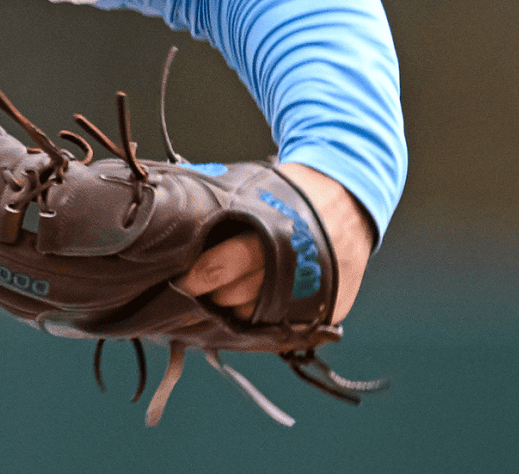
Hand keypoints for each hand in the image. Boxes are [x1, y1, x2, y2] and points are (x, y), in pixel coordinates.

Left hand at [174, 162, 372, 323]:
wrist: (350, 196)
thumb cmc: (290, 191)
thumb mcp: (254, 190)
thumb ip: (219, 208)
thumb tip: (168, 211)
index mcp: (272, 232)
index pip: (221, 266)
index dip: (195, 276)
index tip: (180, 279)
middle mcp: (295, 267)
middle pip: (235, 298)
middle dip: (212, 295)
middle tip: (199, 288)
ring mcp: (316, 294)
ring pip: (257, 318)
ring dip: (236, 311)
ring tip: (224, 296)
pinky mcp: (329, 311)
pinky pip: (285, 327)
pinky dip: (266, 320)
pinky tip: (253, 307)